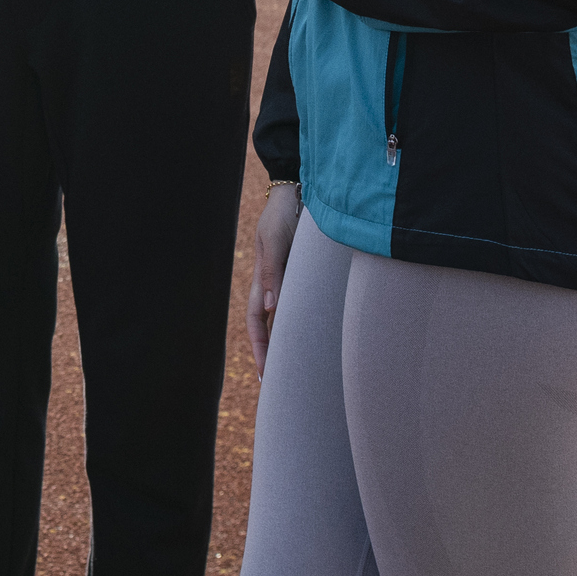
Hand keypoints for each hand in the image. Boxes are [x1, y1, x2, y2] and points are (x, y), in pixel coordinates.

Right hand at [247, 181, 303, 370]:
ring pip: (288, 318)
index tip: (267, 375)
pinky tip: (319, 333)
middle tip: (282, 383)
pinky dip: (307, 321)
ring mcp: (289, 279)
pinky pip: (305, 304)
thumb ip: (273, 272)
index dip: (261, 349)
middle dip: (274, 353)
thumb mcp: (274, 241)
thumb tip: (271, 309)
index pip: (258, 323)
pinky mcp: (305, 273)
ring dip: (292, 341)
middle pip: (271, 327)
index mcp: (262, 280)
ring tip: (302, 366)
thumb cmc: (283, 215)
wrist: (297, 192)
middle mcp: (275, 284)